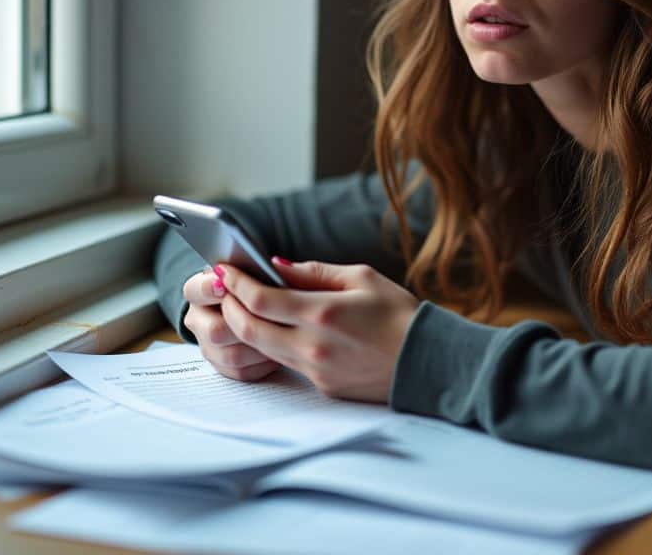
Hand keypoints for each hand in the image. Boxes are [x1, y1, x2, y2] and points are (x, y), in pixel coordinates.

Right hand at [182, 268, 281, 381]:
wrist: (254, 306)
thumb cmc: (257, 282)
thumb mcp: (258, 269)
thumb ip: (261, 268)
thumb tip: (278, 266)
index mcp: (199, 290)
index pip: (194, 290)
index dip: (208, 290)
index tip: (224, 286)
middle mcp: (198, 319)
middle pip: (214, 331)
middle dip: (246, 327)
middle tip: (273, 320)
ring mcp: (208, 345)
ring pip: (231, 355)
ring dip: (259, 348)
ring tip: (284, 337)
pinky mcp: (222, 366)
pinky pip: (241, 372)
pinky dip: (263, 364)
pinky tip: (279, 352)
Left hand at [217, 257, 418, 402]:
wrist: (428, 362)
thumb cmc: (399, 314)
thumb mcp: (362, 278)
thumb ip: (315, 272)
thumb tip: (276, 264)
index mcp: (322, 313)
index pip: (261, 299)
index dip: (237, 283)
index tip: (225, 269)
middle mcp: (313, 345)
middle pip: (249, 328)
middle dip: (230, 307)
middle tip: (223, 289)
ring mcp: (315, 370)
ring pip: (262, 348)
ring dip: (246, 326)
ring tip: (241, 305)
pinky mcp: (321, 386)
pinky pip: (286, 362)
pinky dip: (272, 343)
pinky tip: (274, 328)